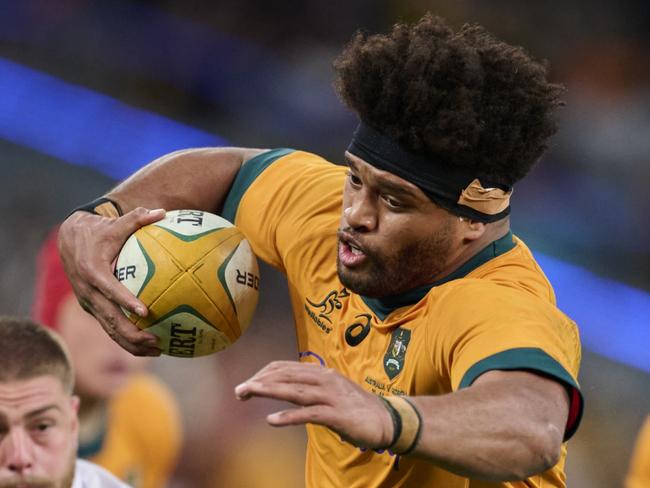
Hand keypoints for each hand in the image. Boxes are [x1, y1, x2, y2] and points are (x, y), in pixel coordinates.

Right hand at [57, 207, 165, 355]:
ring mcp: (89, 303)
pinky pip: (110, 328)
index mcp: (92, 271)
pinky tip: (152, 344)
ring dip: (132, 343)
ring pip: (110, 330)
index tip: (145, 312)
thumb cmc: (99, 231)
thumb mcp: (115, 224)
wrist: (70, 240)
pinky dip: (128, 339)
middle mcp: (88, 292)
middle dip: (132, 334)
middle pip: (110, 319)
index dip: (126, 301)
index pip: (110, 290)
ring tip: (159, 349)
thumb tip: (162, 212)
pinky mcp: (93, 309)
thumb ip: (137, 218)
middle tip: (158, 340)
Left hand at [234, 361, 393, 448]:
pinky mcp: (337, 414)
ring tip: (247, 393)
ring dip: (268, 391)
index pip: (285, 367)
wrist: (387, 419)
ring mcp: (331, 396)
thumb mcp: (331, 392)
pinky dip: (289, 417)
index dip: (264, 374)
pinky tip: (271, 421)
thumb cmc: (356, 407)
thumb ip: (310, 388)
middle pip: (286, 375)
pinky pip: (309, 414)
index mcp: (321, 373)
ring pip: (294, 390)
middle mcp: (325, 379)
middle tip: (238, 391)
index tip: (248, 385)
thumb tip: (287, 388)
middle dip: (260, 381)